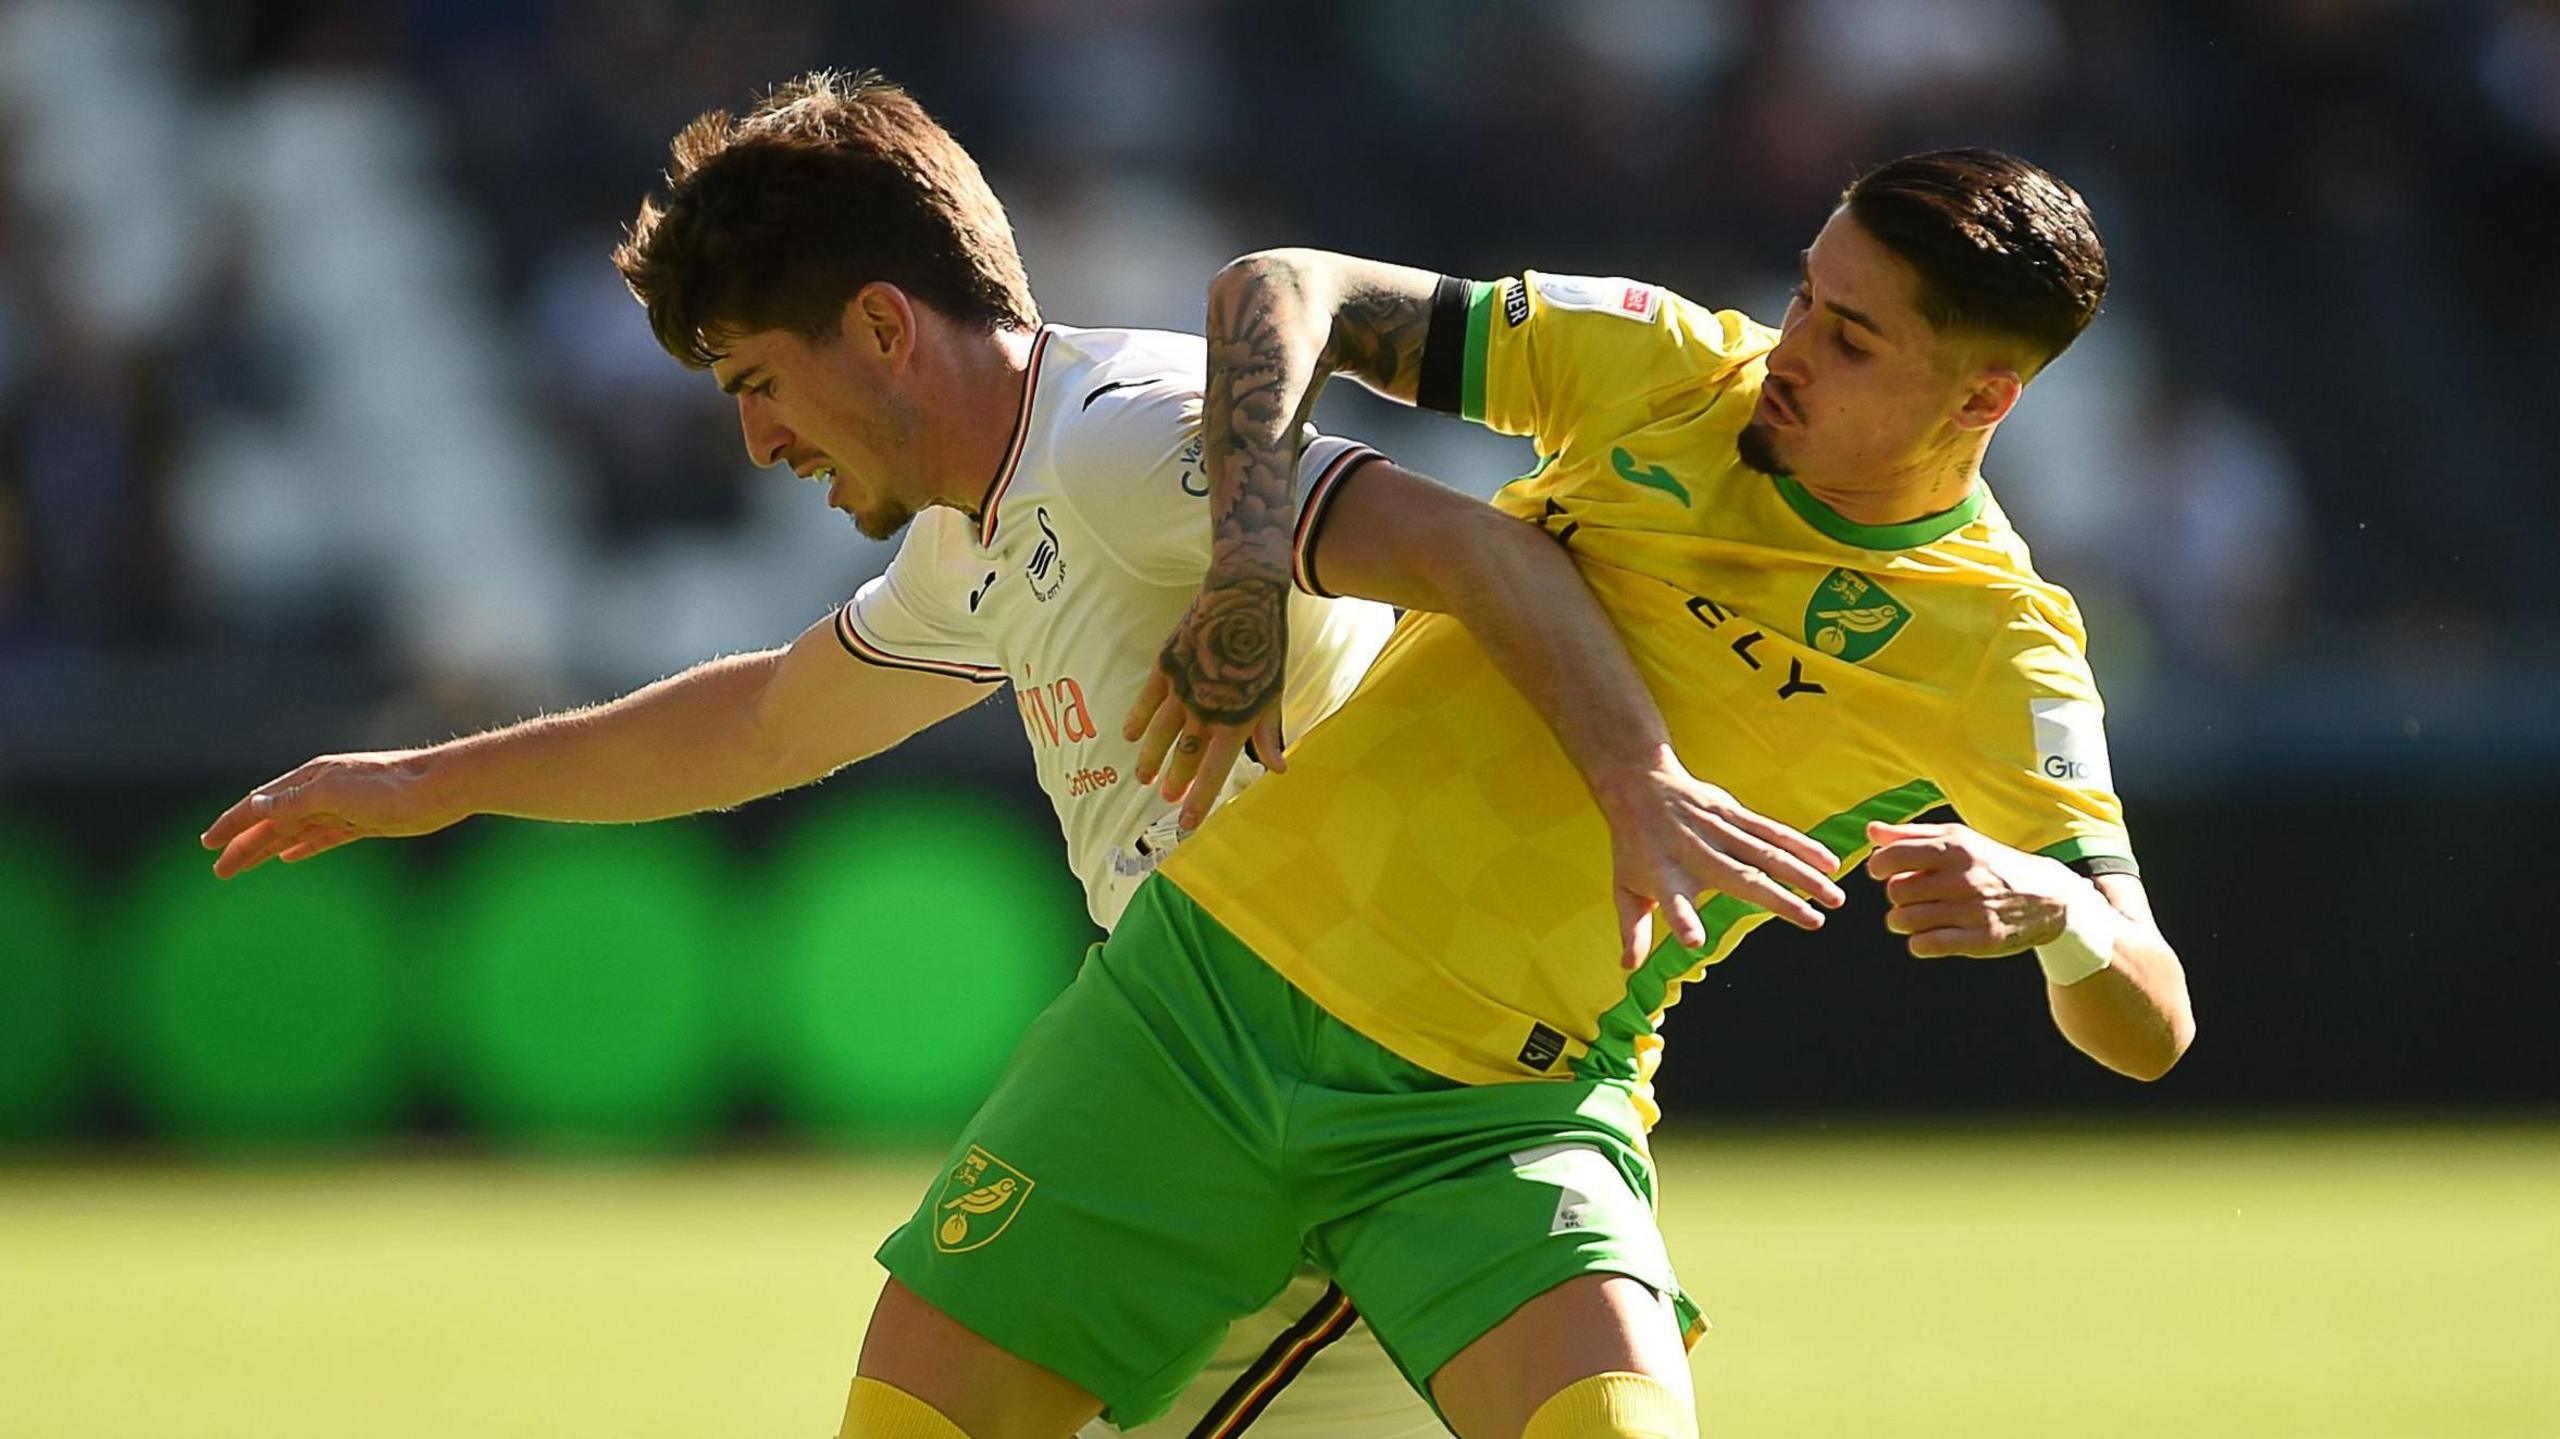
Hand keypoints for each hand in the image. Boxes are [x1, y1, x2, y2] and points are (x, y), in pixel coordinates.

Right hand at [199, 750, 461, 877]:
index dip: (232, 824)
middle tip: (219, 870)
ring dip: (267, 849)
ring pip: (294, 832)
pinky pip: (322, 836)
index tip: (207, 843)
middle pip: (273, 822)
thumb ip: (294, 799)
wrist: (440, 788)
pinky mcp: (363, 822)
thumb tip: (256, 803)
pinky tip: (290, 857)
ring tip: (242, 867)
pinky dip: (303, 846)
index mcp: (310, 778)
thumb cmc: (389, 787)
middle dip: (244, 845)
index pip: (260, 804)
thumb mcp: (334, 792)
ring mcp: (342, 807)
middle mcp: (322, 791)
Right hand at [1121, 569, 1289, 831]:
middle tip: (1165, 797)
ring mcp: (1181, 689)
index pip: (1214, 771)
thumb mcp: (1273, 694)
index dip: (1200, 800)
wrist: (1243, 597)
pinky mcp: (1166, 667)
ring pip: (1160, 735)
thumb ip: (1268, 733)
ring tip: (1143, 778)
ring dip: (1151, 758)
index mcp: (1235, 721)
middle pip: (1184, 756)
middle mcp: (1205, 711)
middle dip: (1174, 780)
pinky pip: (1145, 701)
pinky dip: (1136, 720)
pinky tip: (1129, 736)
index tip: (1186, 822)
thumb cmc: (1264, 649)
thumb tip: (1276, 769)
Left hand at [1596, 757, 1845, 968]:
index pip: (1671, 902)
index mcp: (1665, 876)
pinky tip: (1829, 861)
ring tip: (1834, 896)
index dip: (1682, 920)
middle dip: (1780, 899)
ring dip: (1804, 874)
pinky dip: (1802, 845)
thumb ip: (1632, 929)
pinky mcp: (1733, 813)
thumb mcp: (1625, 888)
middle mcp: (1695, 852)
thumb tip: (1628, 968)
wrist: (1640, 784)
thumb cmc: (1634, 845)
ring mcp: (1718, 830)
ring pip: (1767, 853)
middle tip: (1815, 922)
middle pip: (1741, 878)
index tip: (1694, 941)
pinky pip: (1772, 830)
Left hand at [1865, 819, 2077, 957]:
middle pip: (1896, 891)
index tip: (1884, 871)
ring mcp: (1973, 910)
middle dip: (1896, 894)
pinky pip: (1925, 945)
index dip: (1879, 866)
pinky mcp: (1981, 939)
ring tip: (1917, 915)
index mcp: (1955, 848)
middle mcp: (1964, 878)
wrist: (2049, 897)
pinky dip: (1919, 942)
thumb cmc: (1992, 863)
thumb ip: (1912, 834)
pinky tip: (1929, 934)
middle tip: (1911, 894)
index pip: (1891, 858)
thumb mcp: (1959, 840)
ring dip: (1903, 920)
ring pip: (1905, 920)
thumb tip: (1871, 832)